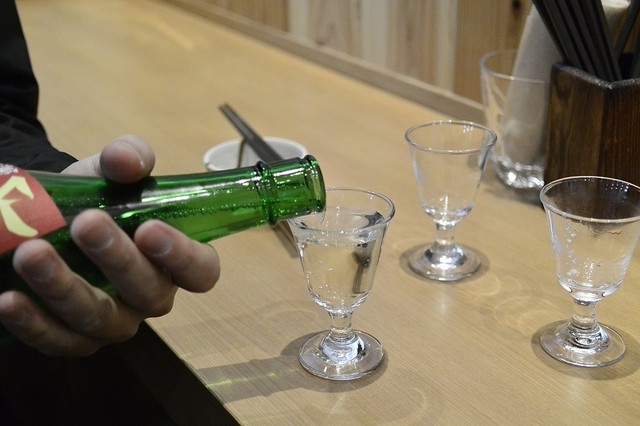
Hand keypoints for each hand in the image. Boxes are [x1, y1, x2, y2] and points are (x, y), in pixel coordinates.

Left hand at [0, 135, 219, 355]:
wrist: (52, 219)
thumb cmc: (99, 199)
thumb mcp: (112, 172)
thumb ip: (128, 157)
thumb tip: (124, 159)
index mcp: (175, 259)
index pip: (201, 271)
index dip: (183, 256)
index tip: (149, 228)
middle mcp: (150, 296)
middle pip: (149, 294)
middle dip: (117, 260)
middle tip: (85, 224)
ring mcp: (113, 323)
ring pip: (99, 318)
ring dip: (65, 287)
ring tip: (30, 253)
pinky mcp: (72, 339)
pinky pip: (57, 340)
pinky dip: (33, 323)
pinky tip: (8, 299)